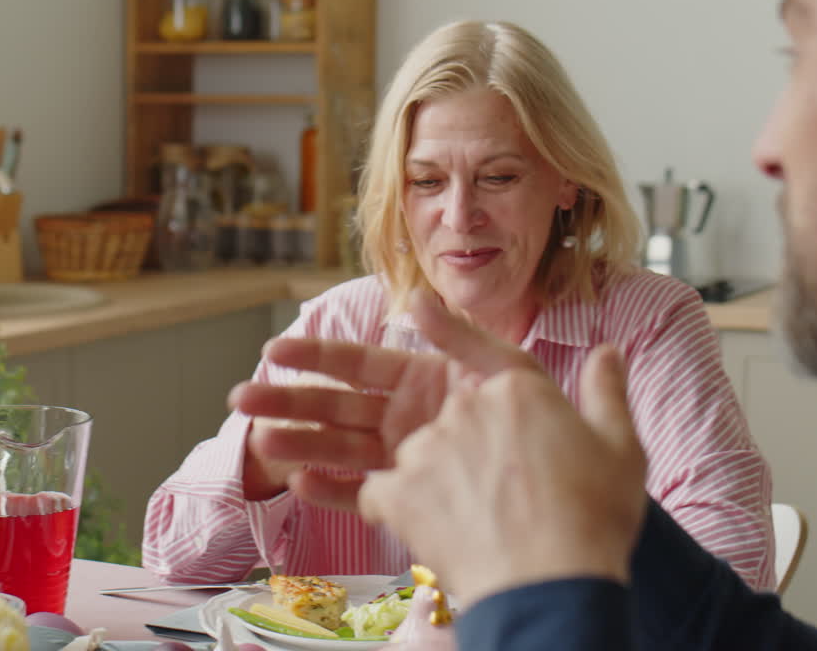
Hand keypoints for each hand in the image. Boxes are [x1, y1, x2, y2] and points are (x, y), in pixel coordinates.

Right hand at [231, 289, 540, 507]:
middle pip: (337, 406)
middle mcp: (407, 420)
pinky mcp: (410, 504)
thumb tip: (414, 296)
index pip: (361, 364)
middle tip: (240, 398)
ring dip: (299, 443)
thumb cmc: (551, 440)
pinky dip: (332, 490)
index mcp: (425, 383)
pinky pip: (363, 495)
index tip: (274, 350)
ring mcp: (406, 462)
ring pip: (340, 449)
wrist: (576, 519)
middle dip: (289, 401)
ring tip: (259, 440)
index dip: (317, 357)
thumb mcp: (515, 375)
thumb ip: (465, 336)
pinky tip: (298, 484)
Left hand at [359, 346, 647, 606]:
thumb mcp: (622, 449)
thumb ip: (607, 393)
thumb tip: (610, 352)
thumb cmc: (594, 520)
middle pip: (456, 421)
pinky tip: (432, 536)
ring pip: (418, 457)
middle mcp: (465, 407)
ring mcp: (426, 446)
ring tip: (478, 530)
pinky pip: (380, 493)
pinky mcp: (397, 490)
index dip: (449, 328)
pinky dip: (397, 512)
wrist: (552, 585)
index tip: (417, 305)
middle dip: (469, 455)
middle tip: (503, 502)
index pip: (482, 349)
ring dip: (435, 487)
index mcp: (518, 390)